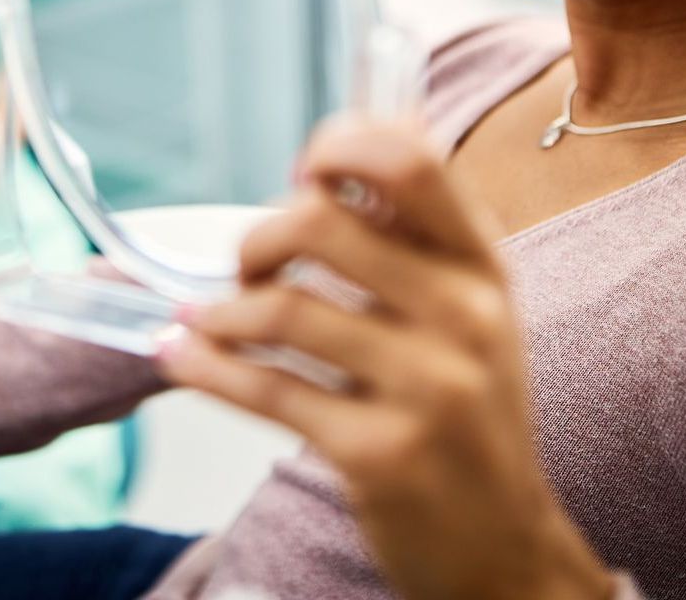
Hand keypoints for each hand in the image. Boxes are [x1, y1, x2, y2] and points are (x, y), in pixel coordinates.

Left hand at [156, 115, 613, 599]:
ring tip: (217, 319)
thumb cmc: (471, 406)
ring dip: (225, 309)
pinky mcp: (376, 454)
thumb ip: (418, 236)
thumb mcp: (473, 308)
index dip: (341, 144)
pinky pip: (265, 390)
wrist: (503, 541)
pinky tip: (183, 354)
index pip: (412, 161)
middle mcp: (464, 314)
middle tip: (252, 266)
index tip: (306, 169)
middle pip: (324, 224)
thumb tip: (336, 153)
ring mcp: (425, 387)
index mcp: (483, 263)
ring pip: (284, 309)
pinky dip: (205, 365)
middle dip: (261, 236)